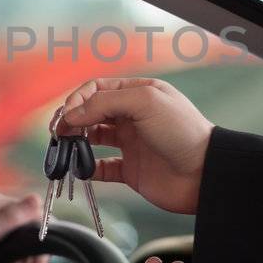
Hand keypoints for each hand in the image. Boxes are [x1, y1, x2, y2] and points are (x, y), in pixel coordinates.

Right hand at [58, 77, 213, 213]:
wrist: (204, 173)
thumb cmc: (181, 131)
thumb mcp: (144, 102)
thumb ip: (104, 103)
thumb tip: (72, 113)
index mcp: (138, 93)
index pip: (97, 89)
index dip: (77, 100)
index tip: (67, 115)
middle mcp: (133, 117)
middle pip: (91, 112)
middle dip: (71, 119)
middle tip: (58, 132)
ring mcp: (132, 143)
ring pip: (93, 139)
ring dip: (75, 142)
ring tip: (64, 148)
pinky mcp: (132, 170)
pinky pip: (102, 168)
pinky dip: (87, 169)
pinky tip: (79, 168)